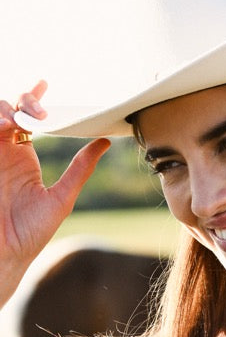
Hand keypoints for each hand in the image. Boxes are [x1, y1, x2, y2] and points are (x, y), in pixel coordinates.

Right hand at [0, 81, 109, 305]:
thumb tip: (104, 143)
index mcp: (23, 158)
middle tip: (39, 110)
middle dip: (23, 101)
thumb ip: (80, 168)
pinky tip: (5, 127)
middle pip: (9, 109)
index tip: (45, 84)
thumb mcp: (62, 197)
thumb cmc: (32, 232)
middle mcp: (5, 151)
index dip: (33, 98)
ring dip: (5, 109)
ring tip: (18, 120)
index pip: (27, 119)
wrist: (6, 251)